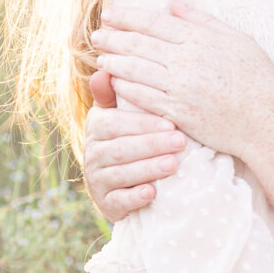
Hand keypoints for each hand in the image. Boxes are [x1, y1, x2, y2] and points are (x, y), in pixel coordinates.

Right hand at [81, 98, 186, 220]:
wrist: (121, 181)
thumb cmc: (130, 138)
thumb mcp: (122, 114)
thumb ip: (115, 94)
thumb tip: (104, 69)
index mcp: (97, 127)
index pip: (115, 124)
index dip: (142, 125)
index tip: (170, 124)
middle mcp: (93, 153)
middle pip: (121, 149)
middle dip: (152, 145)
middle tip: (181, 142)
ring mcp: (98, 180)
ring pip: (122, 174)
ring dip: (148, 169)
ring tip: (173, 165)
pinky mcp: (107, 204)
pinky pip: (119, 201)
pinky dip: (135, 197)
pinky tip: (152, 193)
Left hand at [93, 0, 273, 162]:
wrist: (268, 122)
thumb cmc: (258, 79)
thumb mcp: (238, 39)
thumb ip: (202, 20)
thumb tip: (173, 4)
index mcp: (200, 39)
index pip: (154, 22)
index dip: (127, 17)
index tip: (110, 13)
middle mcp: (186, 61)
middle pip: (139, 44)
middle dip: (113, 37)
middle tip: (96, 35)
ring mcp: (180, 88)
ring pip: (135, 70)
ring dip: (114, 61)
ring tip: (100, 56)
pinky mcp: (177, 113)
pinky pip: (142, 97)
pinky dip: (125, 88)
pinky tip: (115, 82)